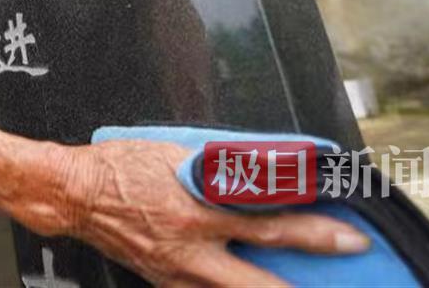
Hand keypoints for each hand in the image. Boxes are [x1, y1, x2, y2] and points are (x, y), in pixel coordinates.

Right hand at [49, 140, 369, 286]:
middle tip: (345, 268)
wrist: (77, 194)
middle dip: (306, 278)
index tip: (351, 233)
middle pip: (263, 277)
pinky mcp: (168, 284)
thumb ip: (221, 168)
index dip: (315, 230)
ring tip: (303, 287)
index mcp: (198, 207)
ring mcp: (181, 273)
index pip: (270, 222)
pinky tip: (251, 286)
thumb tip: (264, 172)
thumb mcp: (176, 154)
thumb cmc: (123, 166)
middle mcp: (194, 247)